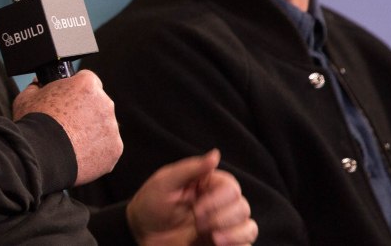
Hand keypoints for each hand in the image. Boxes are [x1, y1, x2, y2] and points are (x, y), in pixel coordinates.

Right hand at [12, 70, 122, 185]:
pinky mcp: (114, 148)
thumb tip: (38, 85)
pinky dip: (96, 152)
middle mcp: (104, 102)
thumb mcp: (26, 98)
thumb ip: (36, 87)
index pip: (88, 80)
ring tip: (71, 143)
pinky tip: (79, 155)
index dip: (76, 91)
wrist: (41, 156)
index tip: (69, 101)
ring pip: (104, 127)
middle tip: (67, 125)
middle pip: (98, 104)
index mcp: (86, 84)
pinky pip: (107, 148)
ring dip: (92, 132)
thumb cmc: (33, 125)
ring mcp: (111, 126)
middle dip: (86, 113)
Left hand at [127, 150, 256, 245]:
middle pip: (243, 207)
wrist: (140, 235)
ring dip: (235, 233)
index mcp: (208, 186)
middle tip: (197, 222)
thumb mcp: (164, 183)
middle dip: (221, 217)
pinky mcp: (222, 245)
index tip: (196, 209)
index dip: (218, 200)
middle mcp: (219, 205)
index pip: (232, 187)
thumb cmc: (150, 205)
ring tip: (213, 239)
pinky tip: (218, 244)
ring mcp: (221, 227)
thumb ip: (191, 169)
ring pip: (249, 228)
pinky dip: (239, 245)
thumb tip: (216, 154)